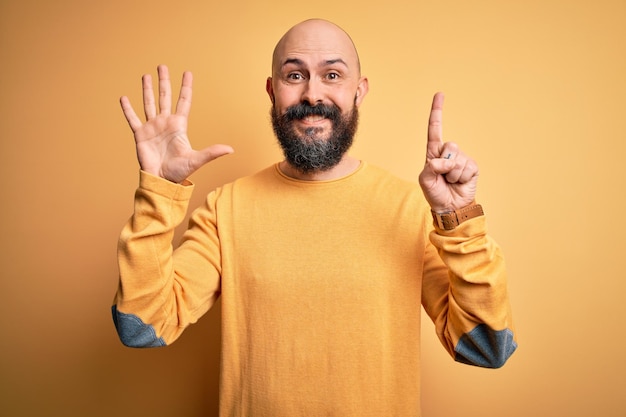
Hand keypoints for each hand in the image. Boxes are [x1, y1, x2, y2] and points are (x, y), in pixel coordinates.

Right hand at [120, 65, 232, 182]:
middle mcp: (165, 123)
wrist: (161, 180)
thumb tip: (230, 149)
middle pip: (165, 97)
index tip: (187, 72)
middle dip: (164, 82)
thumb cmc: (179, 172)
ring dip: (147, 90)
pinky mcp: (140, 135)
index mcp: (179, 126)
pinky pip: (133, 118)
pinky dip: (128, 109)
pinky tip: (124, 98)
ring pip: (149, 103)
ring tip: (146, 76)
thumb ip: (212, 152)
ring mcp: (152, 127)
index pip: (183, 101)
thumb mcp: (196, 160)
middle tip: (163, 66)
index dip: (185, 87)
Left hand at [418, 92, 477, 212]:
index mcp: (434, 153)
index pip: (435, 129)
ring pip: (456, 158)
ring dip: (452, 173)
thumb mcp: (425, 180)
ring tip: (450, 181)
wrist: (450, 208)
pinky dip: (461, 177)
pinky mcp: (472, 167)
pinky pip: (466, 167)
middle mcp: (448, 153)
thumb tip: (442, 160)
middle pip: (449, 145)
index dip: (437, 112)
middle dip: (444, 163)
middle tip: (443, 176)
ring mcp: (461, 159)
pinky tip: (460, 182)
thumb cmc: (435, 194)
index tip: (440, 94)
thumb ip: (430, 168)